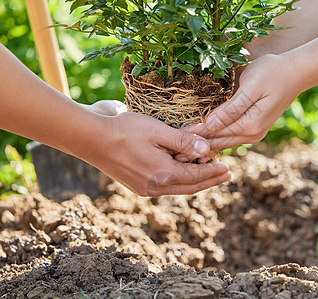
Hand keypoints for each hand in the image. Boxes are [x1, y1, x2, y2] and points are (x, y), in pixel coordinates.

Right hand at [81, 110, 230, 196]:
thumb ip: (183, 142)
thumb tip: (205, 150)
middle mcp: (155, 187)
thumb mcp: (158, 131)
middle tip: (226, 175)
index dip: (213, 172)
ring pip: (177, 187)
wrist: (90, 138)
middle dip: (209, 180)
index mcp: (162, 175)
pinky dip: (178, 179)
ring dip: (194, 180)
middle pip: (189, 187)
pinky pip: (164, 185)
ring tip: (209, 173)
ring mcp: (144, 188)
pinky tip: (183, 172)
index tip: (228, 168)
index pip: (196, 177)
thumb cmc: (124, 130)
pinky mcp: (136, 184)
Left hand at [178, 54, 299, 162]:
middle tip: (172, 152)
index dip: (193, 135)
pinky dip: (214, 140)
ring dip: (203, 146)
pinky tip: (201, 144)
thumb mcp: (250, 87)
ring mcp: (253, 134)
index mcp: (249, 126)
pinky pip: (229, 138)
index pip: (214, 133)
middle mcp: (251, 135)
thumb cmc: (273, 73)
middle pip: (217, 143)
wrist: (296, 72)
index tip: (173, 139)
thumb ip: (231, 109)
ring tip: (182, 152)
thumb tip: (210, 125)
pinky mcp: (253, 128)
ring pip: (222, 143)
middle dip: (195, 147)